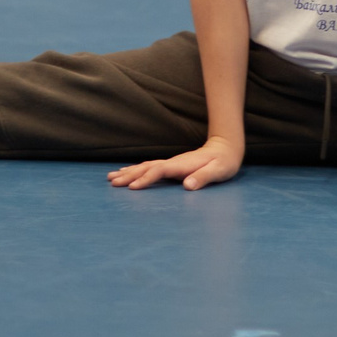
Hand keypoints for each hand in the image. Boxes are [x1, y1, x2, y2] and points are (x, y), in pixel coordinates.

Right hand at [108, 134, 242, 192]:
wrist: (225, 148)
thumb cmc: (224, 162)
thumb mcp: (219, 171)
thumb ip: (203, 178)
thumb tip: (187, 186)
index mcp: (181, 165)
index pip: (158, 171)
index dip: (145, 179)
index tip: (131, 187)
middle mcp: (173, 163)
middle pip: (146, 168)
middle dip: (128, 175)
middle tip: (111, 182)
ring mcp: (171, 164)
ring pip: (145, 166)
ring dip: (128, 172)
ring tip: (111, 177)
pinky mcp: (171, 166)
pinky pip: (149, 168)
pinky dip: (136, 170)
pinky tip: (128, 172)